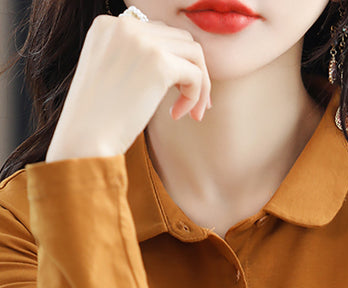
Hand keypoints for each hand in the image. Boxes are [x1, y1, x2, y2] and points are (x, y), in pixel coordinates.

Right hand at [46, 13, 211, 161]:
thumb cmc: (97, 119)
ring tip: (192, 113)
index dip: (174, 62)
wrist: (85, 140)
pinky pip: (195, 74)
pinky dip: (195, 96)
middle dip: (192, 71)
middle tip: (193, 106)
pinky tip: (178, 115)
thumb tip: (176, 60)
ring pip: (194, 53)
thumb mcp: (110, 74)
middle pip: (180, 38)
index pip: (158, 32)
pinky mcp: (159, 64)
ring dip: (200, 84)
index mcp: (108, 25)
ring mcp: (142, 42)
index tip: (176, 92)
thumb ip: (135, 58)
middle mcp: (124, 25)